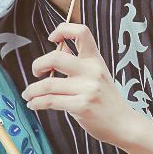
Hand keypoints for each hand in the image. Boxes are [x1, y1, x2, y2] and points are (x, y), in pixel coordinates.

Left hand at [20, 22, 142, 145]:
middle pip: (55, 58)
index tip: (52, 38)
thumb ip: (79, 63)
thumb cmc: (107, 100)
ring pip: (48, 84)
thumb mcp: (98, 75)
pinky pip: (50, 101)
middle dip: (37, 64)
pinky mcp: (81, 106)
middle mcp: (92, 71)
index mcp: (95, 60)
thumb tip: (57, 47)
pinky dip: (36, 103)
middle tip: (35, 72)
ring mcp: (87, 89)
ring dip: (31, 90)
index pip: (82, 32)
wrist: (124, 124)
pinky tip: (33, 104)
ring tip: (28, 94)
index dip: (63, 29)